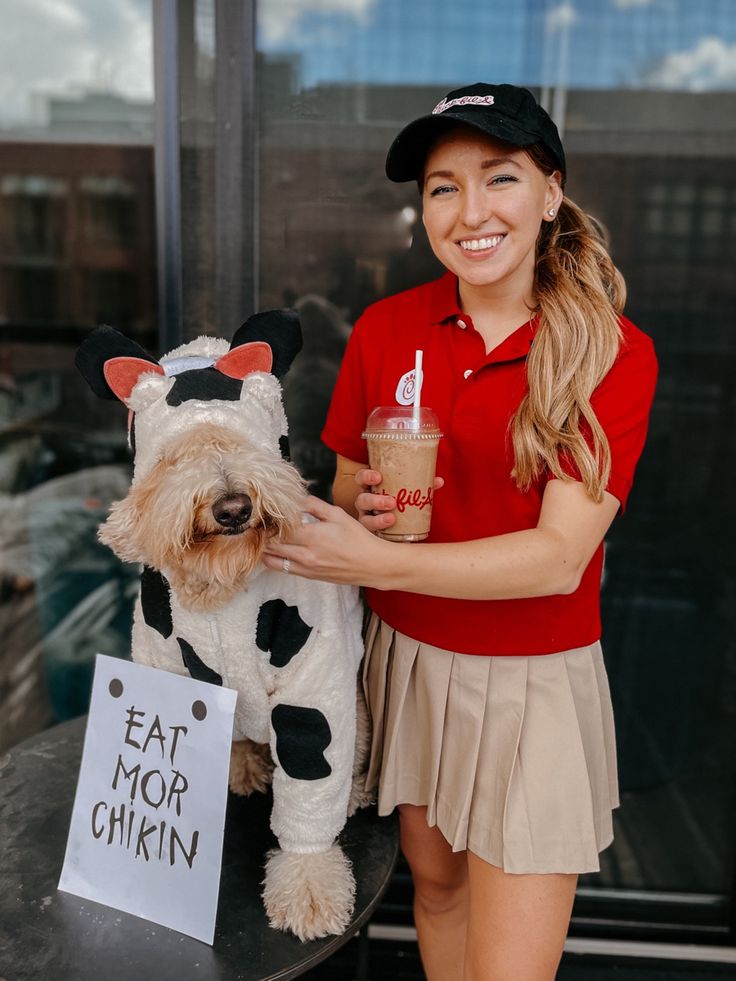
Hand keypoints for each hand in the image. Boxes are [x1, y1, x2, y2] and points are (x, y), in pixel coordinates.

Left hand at [262, 496, 387, 585]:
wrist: (373, 565)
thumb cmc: (358, 538)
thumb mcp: (337, 514)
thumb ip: (313, 505)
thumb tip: (296, 498)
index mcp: (312, 535)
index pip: (277, 526)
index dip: (267, 518)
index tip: (263, 511)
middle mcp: (305, 554)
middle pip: (269, 543)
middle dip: (261, 532)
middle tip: (258, 522)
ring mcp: (304, 567)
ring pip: (270, 558)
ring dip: (263, 546)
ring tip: (263, 535)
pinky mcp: (307, 576)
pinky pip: (280, 568)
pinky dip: (272, 558)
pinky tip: (273, 549)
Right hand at [355, 469, 444, 534]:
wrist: (398, 529)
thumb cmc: (400, 504)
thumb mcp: (408, 493)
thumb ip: (422, 486)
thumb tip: (439, 481)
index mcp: (371, 488)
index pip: (361, 479)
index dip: (366, 476)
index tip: (378, 477)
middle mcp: (365, 504)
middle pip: (362, 500)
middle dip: (375, 500)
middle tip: (392, 502)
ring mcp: (367, 519)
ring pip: (365, 519)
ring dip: (378, 519)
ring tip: (392, 519)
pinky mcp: (372, 535)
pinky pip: (372, 535)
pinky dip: (381, 534)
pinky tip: (391, 534)